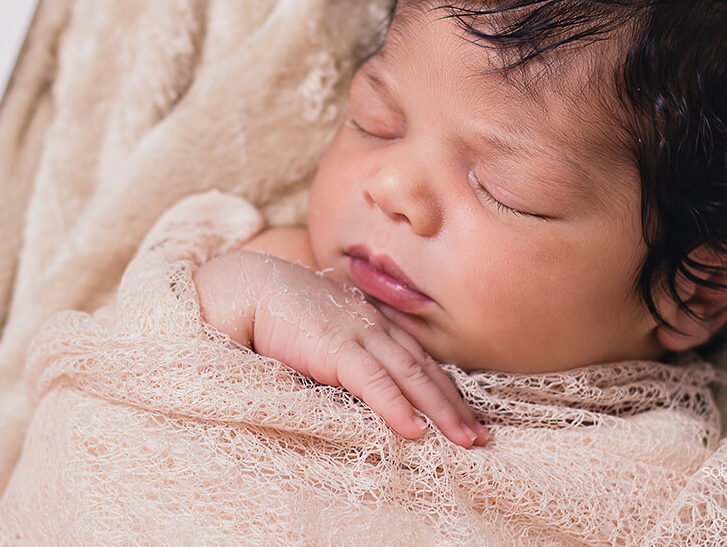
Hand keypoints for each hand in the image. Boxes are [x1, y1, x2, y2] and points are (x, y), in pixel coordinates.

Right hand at [195, 250, 488, 447]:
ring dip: (439, 410)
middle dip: (453, 404)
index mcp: (370, 321)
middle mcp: (372, 325)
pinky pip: (374, 382)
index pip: (417, 357)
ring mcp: (357, 334)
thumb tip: (360, 385)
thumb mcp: (322, 332)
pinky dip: (396, 406)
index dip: (443, 386)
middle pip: (423, 368)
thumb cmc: (278, 311)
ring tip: (462, 439)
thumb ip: (344, 352)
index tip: (463, 413)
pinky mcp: (335, 348)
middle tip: (479, 435)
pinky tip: (415, 430)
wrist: (247, 288)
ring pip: (410, 376)